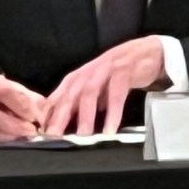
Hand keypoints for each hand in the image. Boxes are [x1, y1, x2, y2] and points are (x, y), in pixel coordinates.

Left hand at [41, 37, 171, 135]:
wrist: (146, 53)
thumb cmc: (117, 74)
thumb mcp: (95, 88)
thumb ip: (80, 104)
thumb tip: (63, 126)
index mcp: (78, 77)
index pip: (58, 95)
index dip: (48, 113)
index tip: (42, 132)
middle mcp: (88, 72)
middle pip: (70, 94)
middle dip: (60, 115)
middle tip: (54, 135)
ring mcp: (105, 69)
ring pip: (90, 93)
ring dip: (86, 115)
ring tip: (83, 135)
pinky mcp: (123, 71)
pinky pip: (116, 94)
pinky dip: (113, 112)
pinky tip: (110, 128)